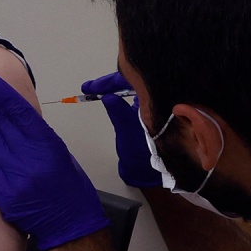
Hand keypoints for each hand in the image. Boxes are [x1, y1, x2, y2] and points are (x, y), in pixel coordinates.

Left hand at [0, 72, 108, 250]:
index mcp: (48, 147)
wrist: (70, 224)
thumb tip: (15, 114)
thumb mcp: (60, 153)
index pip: (20, 113)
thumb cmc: (70, 187)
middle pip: (3, 122)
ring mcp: (14, 176)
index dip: (2, 94)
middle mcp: (29, 160)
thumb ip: (37, 135)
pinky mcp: (2, 191)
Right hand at [82, 69, 158, 190]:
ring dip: (117, 86)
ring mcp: (158, 103)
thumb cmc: (139, 153)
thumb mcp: (127, 133)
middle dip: (112, 82)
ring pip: (137, 86)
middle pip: (135, 80)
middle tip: (92, 88)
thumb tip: (108, 96)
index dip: (109, 82)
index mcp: (158, 102)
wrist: (147, 170)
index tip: (90, 88)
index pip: (132, 82)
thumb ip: (118, 113)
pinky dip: (124, 93)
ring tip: (98, 89)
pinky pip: (139, 93)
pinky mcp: (154, 108)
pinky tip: (112, 95)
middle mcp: (160, 99)